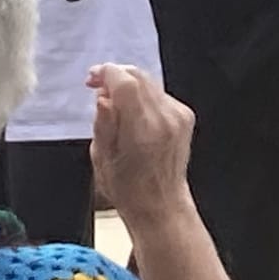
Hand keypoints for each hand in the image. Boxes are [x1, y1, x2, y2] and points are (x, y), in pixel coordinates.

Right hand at [88, 63, 195, 227]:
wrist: (161, 205)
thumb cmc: (128, 189)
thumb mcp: (102, 158)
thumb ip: (102, 123)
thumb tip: (102, 96)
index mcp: (142, 129)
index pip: (125, 83)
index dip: (106, 73)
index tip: (92, 78)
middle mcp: (165, 118)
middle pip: (138, 76)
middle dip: (115, 75)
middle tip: (97, 85)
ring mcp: (179, 116)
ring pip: (150, 83)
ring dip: (129, 84)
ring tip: (112, 100)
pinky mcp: (186, 116)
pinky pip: (160, 94)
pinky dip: (144, 96)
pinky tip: (133, 113)